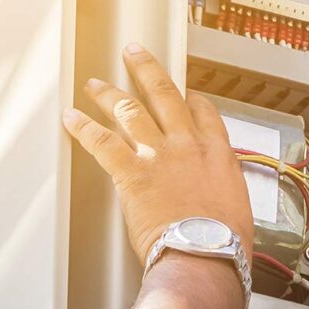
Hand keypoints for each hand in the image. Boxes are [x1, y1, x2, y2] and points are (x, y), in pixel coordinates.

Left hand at [64, 44, 255, 265]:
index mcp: (217, 154)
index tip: (184, 94)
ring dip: (109, 93)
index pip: (204, 113)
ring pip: (130, 110)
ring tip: (95, 83)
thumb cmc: (224, 242)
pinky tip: (72, 118)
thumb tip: (218, 202)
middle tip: (134, 54)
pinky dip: (84, 128)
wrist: (206, 253)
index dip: (191, 99)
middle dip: (146, 70)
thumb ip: (222, 193)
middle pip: (165, 95)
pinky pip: (102, 142)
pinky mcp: (132, 172)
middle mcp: (188, 145)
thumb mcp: (237, 209)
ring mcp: (158, 155)